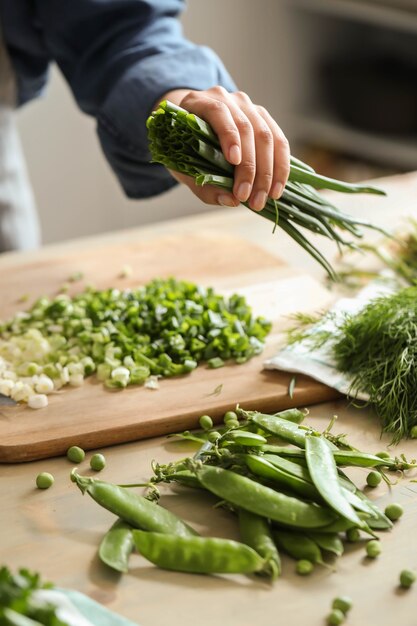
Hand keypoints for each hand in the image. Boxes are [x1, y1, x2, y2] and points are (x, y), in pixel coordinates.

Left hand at [154, 87, 289, 210]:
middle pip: (246, 128)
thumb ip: (203, 186)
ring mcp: (248, 107)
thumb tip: (230, 200)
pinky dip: (280, 168)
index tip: (234, 162)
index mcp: (198, 102)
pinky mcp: (264, 119)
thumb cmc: (184, 149)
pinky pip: (279, 142)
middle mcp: (226, 99)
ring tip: (262, 199)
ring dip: (267, 172)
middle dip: (250, 168)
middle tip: (248, 199)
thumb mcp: (184, 169)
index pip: (218, 112)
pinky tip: (276, 189)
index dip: (229, 136)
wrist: (191, 130)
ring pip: (266, 136)